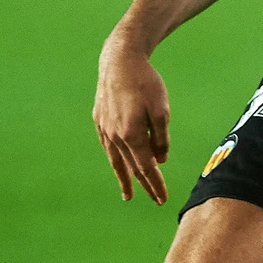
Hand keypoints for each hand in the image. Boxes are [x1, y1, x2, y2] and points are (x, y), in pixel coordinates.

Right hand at [93, 41, 171, 203]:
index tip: (163, 198)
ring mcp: (105, 130)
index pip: (145, 167)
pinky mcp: (100, 121)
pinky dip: (115, 160)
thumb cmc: (145, 83)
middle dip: (144, 185)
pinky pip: (108, 147)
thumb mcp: (161, 108)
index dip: (155, 184)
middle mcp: (115, 137)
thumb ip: (161, 137)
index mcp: (131, 135)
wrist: (119, 62)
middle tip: (155, 200)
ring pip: (116, 160)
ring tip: (128, 194)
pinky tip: (118, 165)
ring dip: (124, 178)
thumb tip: (161, 160)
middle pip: (131, 167)